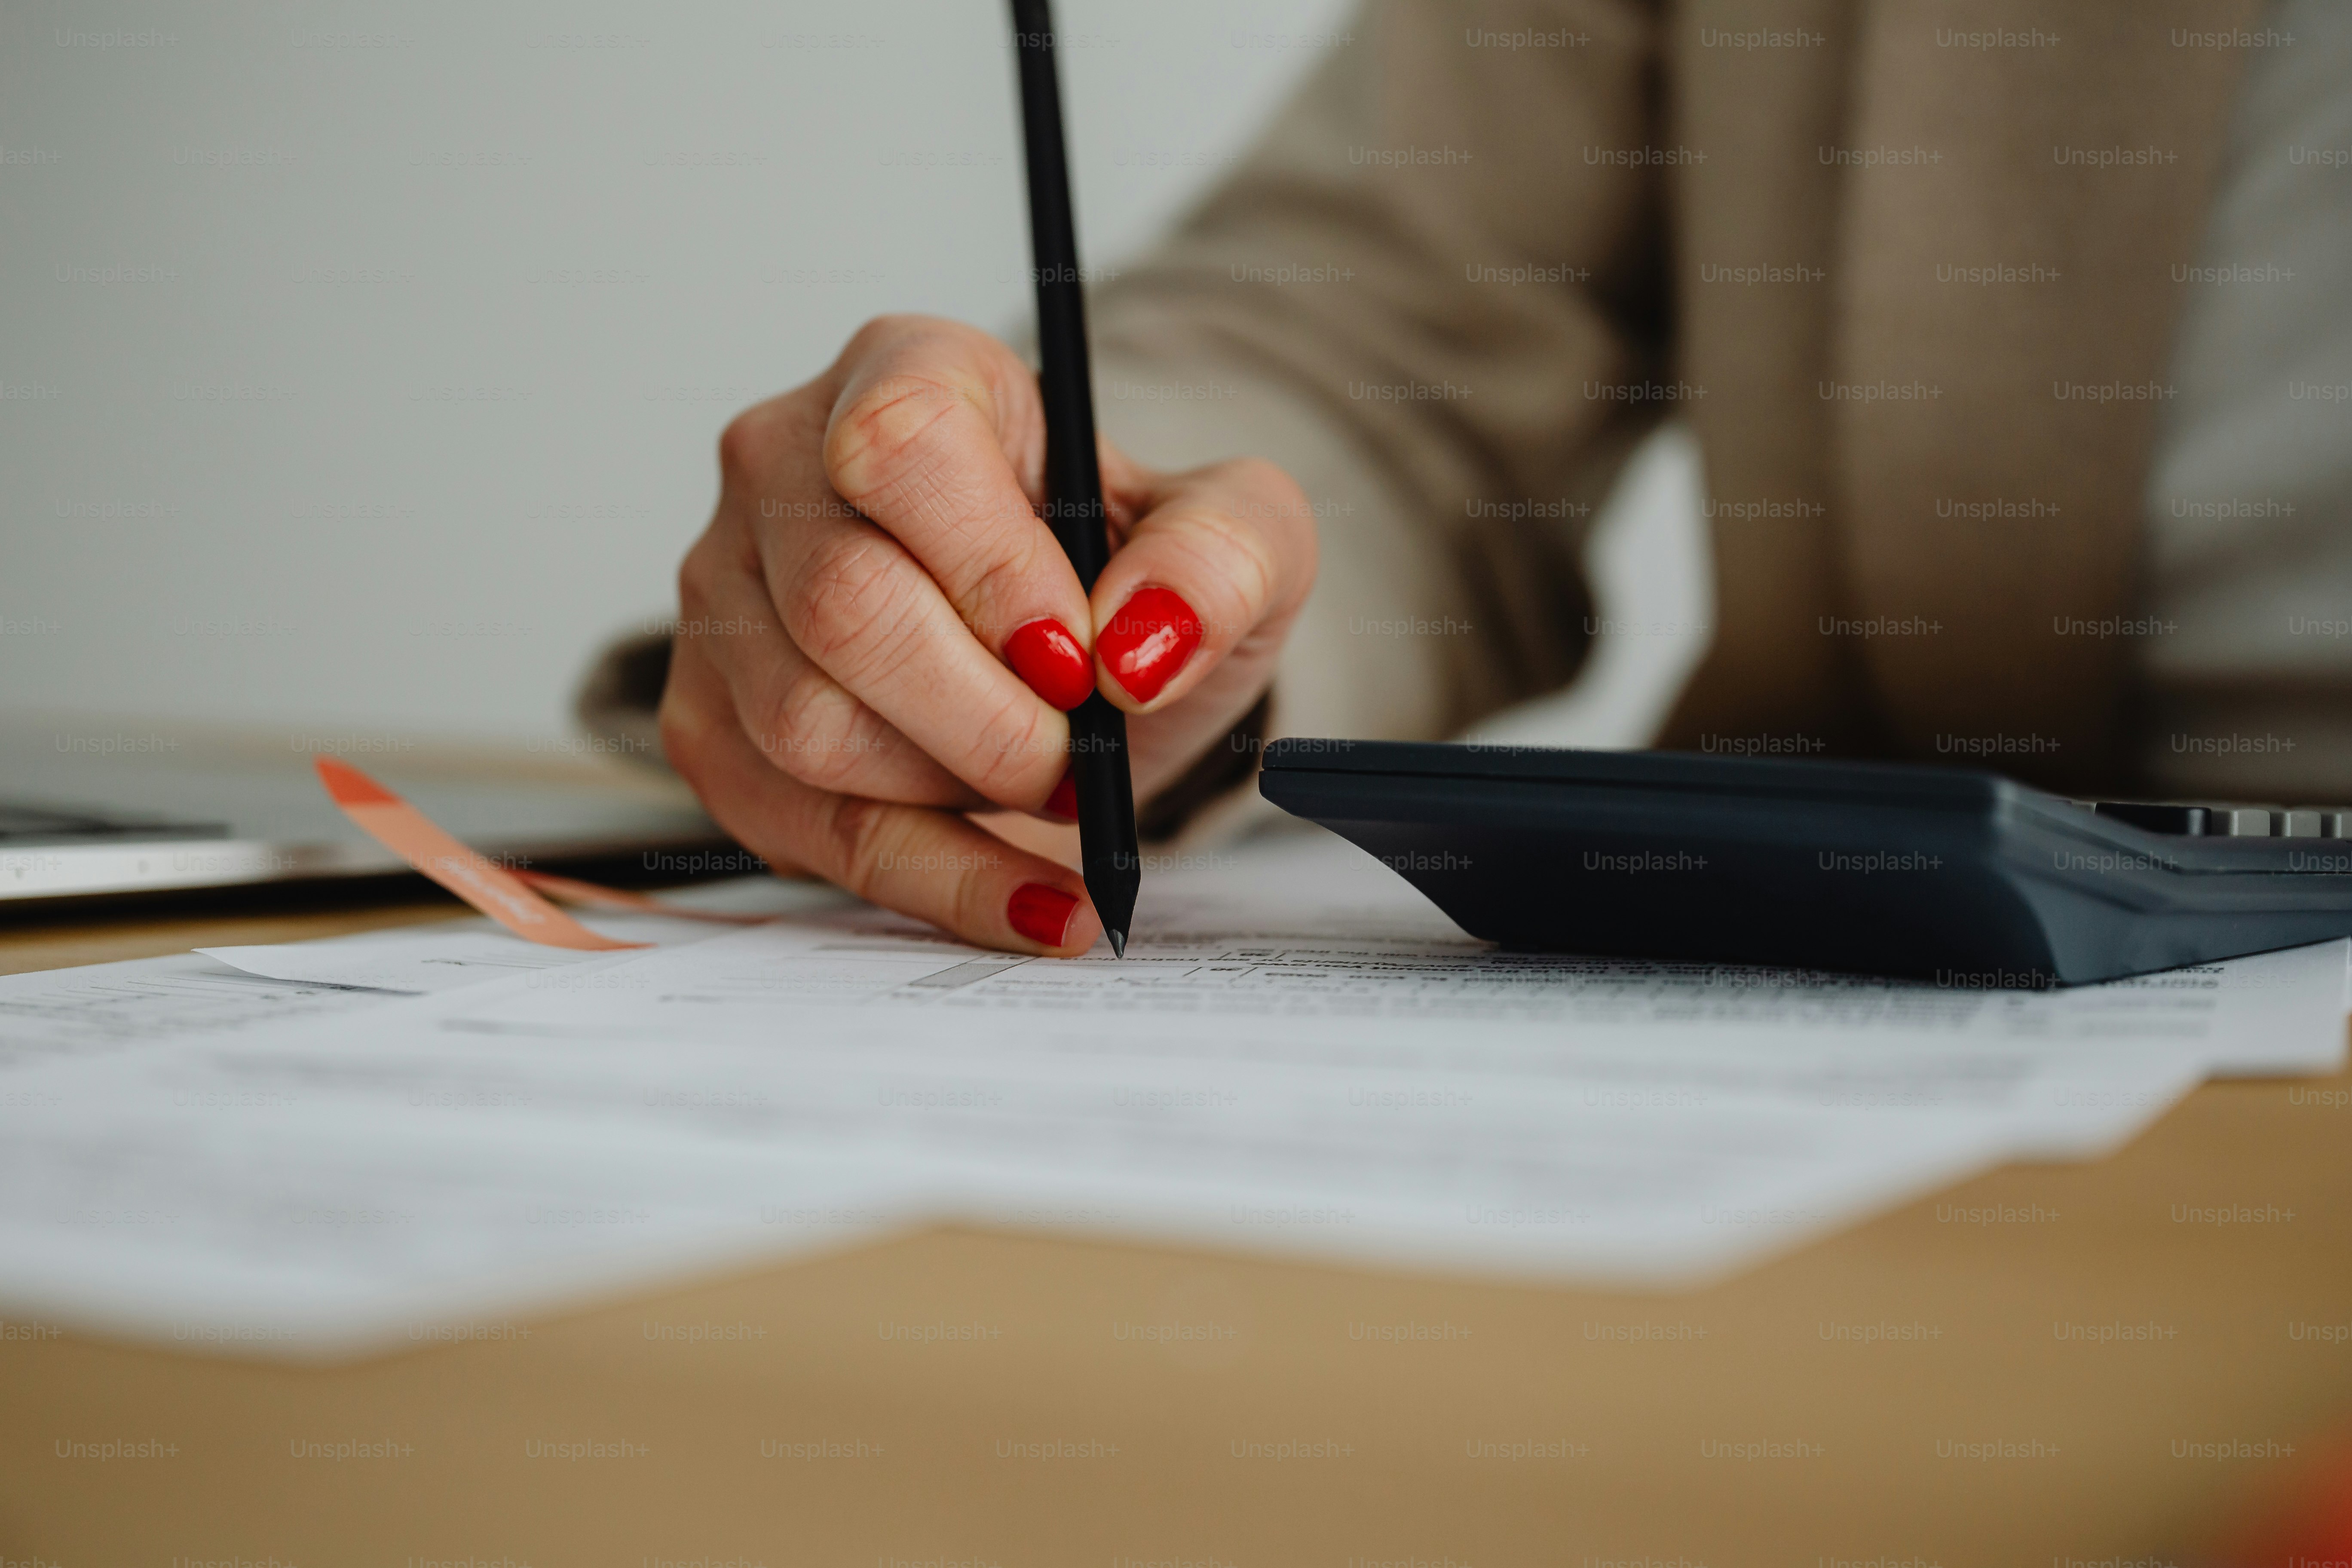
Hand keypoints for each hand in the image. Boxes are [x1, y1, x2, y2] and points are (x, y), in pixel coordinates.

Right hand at [660, 315, 1317, 954]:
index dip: (992, 571)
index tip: (1080, 658)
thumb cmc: (1131, 571)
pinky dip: (936, 880)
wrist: (1081, 655)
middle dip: (990, 718)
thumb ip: (1222, 557)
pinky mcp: (711, 721)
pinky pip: (803, 828)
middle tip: (1079, 758)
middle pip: (844, 605)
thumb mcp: (1236, 537)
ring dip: (957, 791)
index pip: (900, 446)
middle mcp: (781, 465)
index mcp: (906, 372)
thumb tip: (1141, 642)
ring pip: (807, 726)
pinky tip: (1034, 898)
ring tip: (1049, 790)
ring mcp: (725, 595)